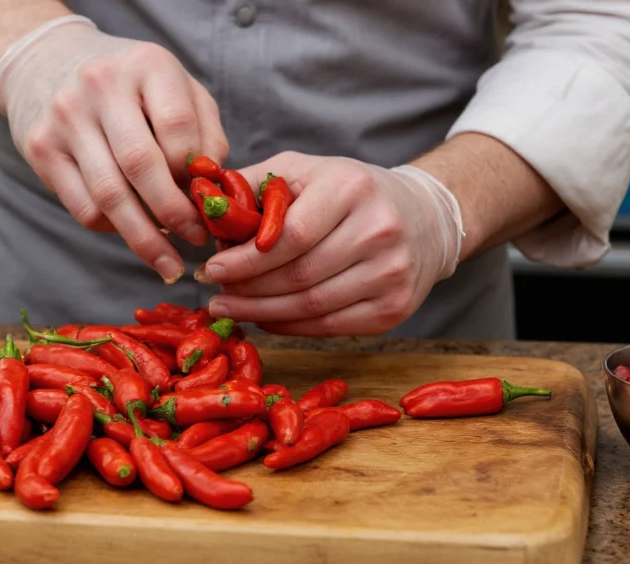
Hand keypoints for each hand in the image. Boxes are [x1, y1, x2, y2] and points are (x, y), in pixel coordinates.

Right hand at [0, 16, 228, 281]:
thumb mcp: (178, 87)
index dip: (196, 172)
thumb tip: (212, 187)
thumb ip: (205, 131)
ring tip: (168, 261)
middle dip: (174, 213)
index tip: (210, 201)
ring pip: (109, 196)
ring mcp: (66, 118)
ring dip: (144, 238)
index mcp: (147, 65)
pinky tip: (132, 230)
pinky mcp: (42, 149)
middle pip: (141, 165)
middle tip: (197, 240)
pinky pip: (84, 207)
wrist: (50, 61)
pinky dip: (113, 229)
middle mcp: (101, 86)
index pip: (178, 127)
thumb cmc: (133, 84)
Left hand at [198, 152, 463, 335]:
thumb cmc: (350, 192)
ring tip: (231, 308)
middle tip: (214, 294)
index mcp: (351, 188)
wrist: (424, 218)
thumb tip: (205, 209)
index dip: (246, 259)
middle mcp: (378, 231)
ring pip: (312, 308)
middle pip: (298, 276)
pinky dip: (290, 326)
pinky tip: (265, 318)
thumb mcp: (305, 170)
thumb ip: (255, 186)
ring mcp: (391, 274)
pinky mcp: (394, 309)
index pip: (290, 235)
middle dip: (247, 290)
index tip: (212, 269)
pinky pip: (329, 327)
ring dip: (262, 313)